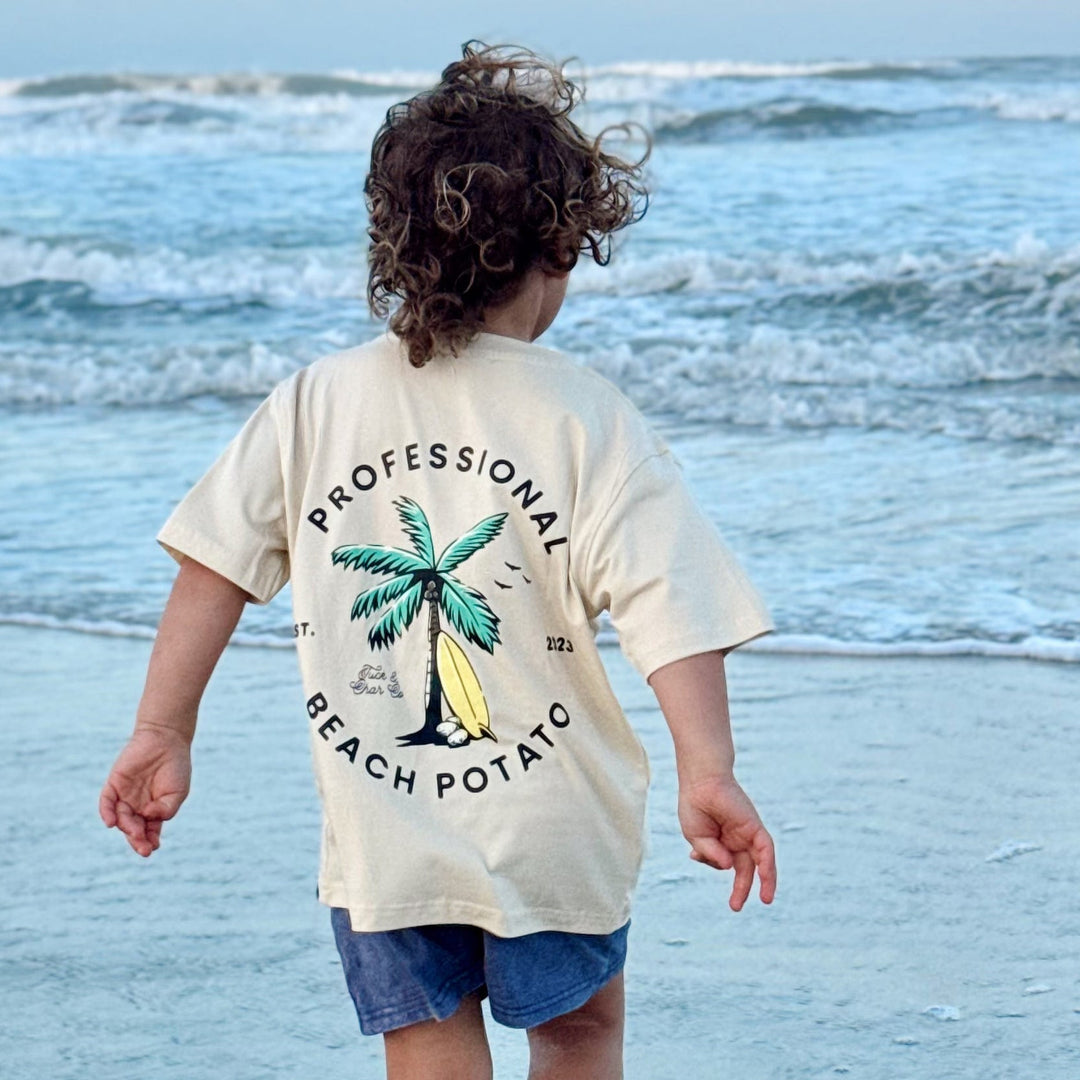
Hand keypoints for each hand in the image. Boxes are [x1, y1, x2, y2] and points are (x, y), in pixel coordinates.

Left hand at [99, 727, 191, 856]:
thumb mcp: (179, 792)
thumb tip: (148, 817)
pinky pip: (106, 802)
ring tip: (135, 832)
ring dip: (127, 828)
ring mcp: (125, 795)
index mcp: (153, 810)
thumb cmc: (176, 766)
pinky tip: (111, 822)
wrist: (166, 739)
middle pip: (133, 828)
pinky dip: (107, 813)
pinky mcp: (114, 783)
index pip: (148, 831)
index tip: (153, 847)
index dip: (148, 841)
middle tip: (143, 848)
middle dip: (137, 840)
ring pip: (121, 818)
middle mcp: (137, 806)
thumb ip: (167, 810)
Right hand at [678, 773, 776, 910]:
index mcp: (721, 841)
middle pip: (744, 868)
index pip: (723, 862)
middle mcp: (737, 839)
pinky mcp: (755, 827)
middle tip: (735, 906)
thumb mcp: (696, 837)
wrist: (701, 781)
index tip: (695, 857)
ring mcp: (747, 834)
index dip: (711, 863)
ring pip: (760, 863)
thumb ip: (711, 854)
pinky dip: (767, 865)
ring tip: (764, 900)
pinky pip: (766, 850)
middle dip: (741, 888)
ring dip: (764, 882)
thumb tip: (729, 868)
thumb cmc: (695, 805)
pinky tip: (764, 879)